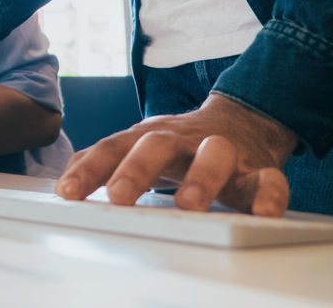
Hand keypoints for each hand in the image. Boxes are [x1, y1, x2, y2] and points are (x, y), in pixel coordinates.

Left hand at [55, 93, 297, 215]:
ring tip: (187, 205)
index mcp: (148, 137)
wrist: (240, 122)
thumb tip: (65, 178)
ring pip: (214, 154)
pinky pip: (269, 179)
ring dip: (200, 178)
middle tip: (118, 196)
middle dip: (136, 168)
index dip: (88, 169)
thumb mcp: (138, 146)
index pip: (112, 148)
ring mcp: (223, 151)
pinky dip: (269, 195)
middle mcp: (183, 140)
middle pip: (156, 144)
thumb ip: (104, 161)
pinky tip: (264, 213)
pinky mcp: (260, 168)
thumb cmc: (178, 144)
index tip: (68, 193)